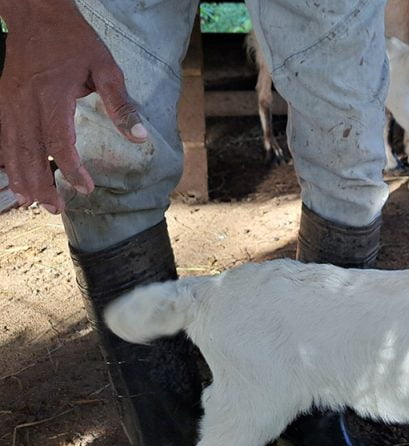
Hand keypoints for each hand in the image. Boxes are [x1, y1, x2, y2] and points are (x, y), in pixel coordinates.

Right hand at [0, 1, 146, 213]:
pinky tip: (14, 179)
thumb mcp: (106, 68)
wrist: (37, 15)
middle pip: (29, 151)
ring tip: (33, 203)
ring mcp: (8, 101)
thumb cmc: (75, 41)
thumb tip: (139, 137)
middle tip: (55, 209)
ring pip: (10, 147)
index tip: (84, 188)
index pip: (59, 141)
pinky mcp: (1, 100)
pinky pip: (1, 137)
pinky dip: (6, 161)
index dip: (71, 169)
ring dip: (20, 178)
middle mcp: (24, 101)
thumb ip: (121, 104)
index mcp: (52, 94)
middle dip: (40, 183)